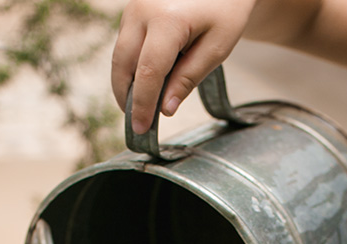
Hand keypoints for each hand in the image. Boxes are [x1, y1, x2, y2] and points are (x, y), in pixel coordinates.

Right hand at [111, 0, 257, 134]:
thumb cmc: (226, 8)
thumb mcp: (217, 47)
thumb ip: (189, 77)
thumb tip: (165, 108)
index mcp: (167, 20)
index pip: (148, 73)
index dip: (143, 104)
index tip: (142, 129)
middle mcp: (142, 11)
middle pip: (124, 64)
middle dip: (127, 97)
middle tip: (138, 122)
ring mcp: (134, 7)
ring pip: (120, 54)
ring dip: (127, 82)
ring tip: (142, 104)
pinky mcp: (132, 8)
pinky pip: (125, 43)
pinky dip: (131, 65)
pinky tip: (147, 81)